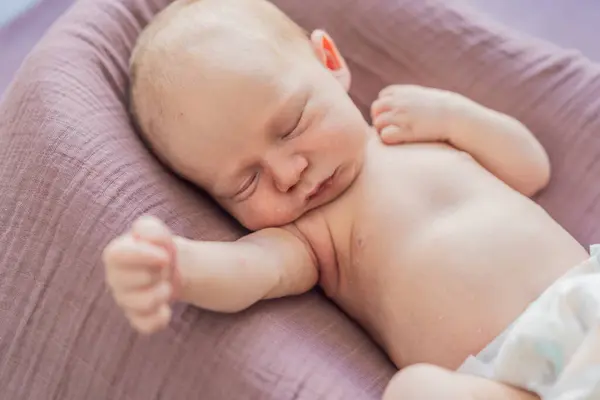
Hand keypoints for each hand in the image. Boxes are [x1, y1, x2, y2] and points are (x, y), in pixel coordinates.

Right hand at [103, 216, 179, 333]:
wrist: (166, 267)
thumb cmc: (156, 247)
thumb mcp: (154, 231)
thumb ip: (150, 229)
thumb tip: (151, 240)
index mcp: (115, 255)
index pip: (117, 255)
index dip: (143, 255)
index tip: (165, 256)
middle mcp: (115, 279)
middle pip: (137, 279)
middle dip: (158, 273)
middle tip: (162, 269)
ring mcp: (124, 301)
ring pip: (143, 304)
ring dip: (163, 293)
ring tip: (165, 286)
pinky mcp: (136, 318)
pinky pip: (146, 325)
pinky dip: (161, 317)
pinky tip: (165, 308)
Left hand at [371, 85, 462, 144]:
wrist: (457, 116)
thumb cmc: (443, 108)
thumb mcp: (424, 95)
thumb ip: (410, 96)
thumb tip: (401, 101)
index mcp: (404, 91)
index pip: (382, 96)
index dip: (385, 107)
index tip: (393, 116)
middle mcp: (400, 101)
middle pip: (376, 108)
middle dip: (380, 118)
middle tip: (390, 128)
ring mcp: (402, 115)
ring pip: (378, 123)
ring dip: (382, 130)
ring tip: (395, 135)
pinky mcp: (407, 130)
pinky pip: (385, 135)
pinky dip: (388, 138)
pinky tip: (398, 140)